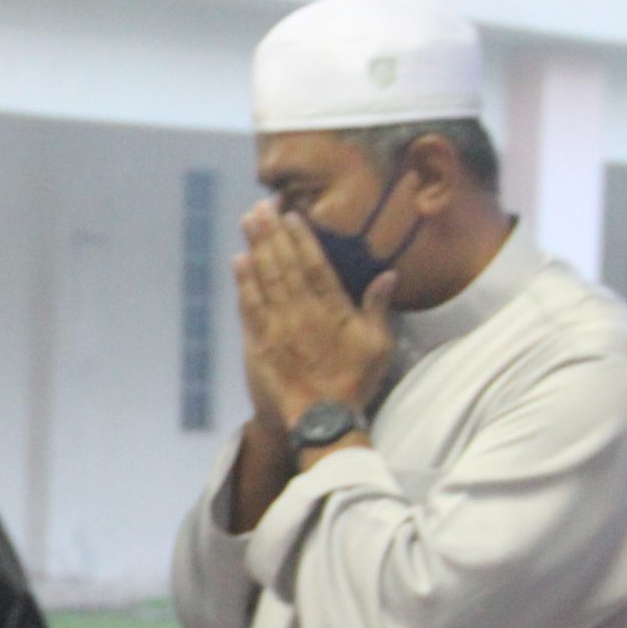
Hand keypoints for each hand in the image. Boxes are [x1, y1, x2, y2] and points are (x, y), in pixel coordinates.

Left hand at [236, 201, 396, 431]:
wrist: (322, 421)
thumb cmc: (354, 382)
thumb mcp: (378, 346)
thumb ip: (378, 308)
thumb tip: (388, 275)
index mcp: (332, 310)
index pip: (314, 265)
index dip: (301, 238)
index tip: (291, 214)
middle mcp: (303, 313)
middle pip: (285, 265)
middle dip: (272, 233)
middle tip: (261, 206)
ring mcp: (278, 328)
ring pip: (265, 280)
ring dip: (255, 248)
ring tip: (248, 222)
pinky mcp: (260, 344)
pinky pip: (249, 308)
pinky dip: (243, 283)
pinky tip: (237, 261)